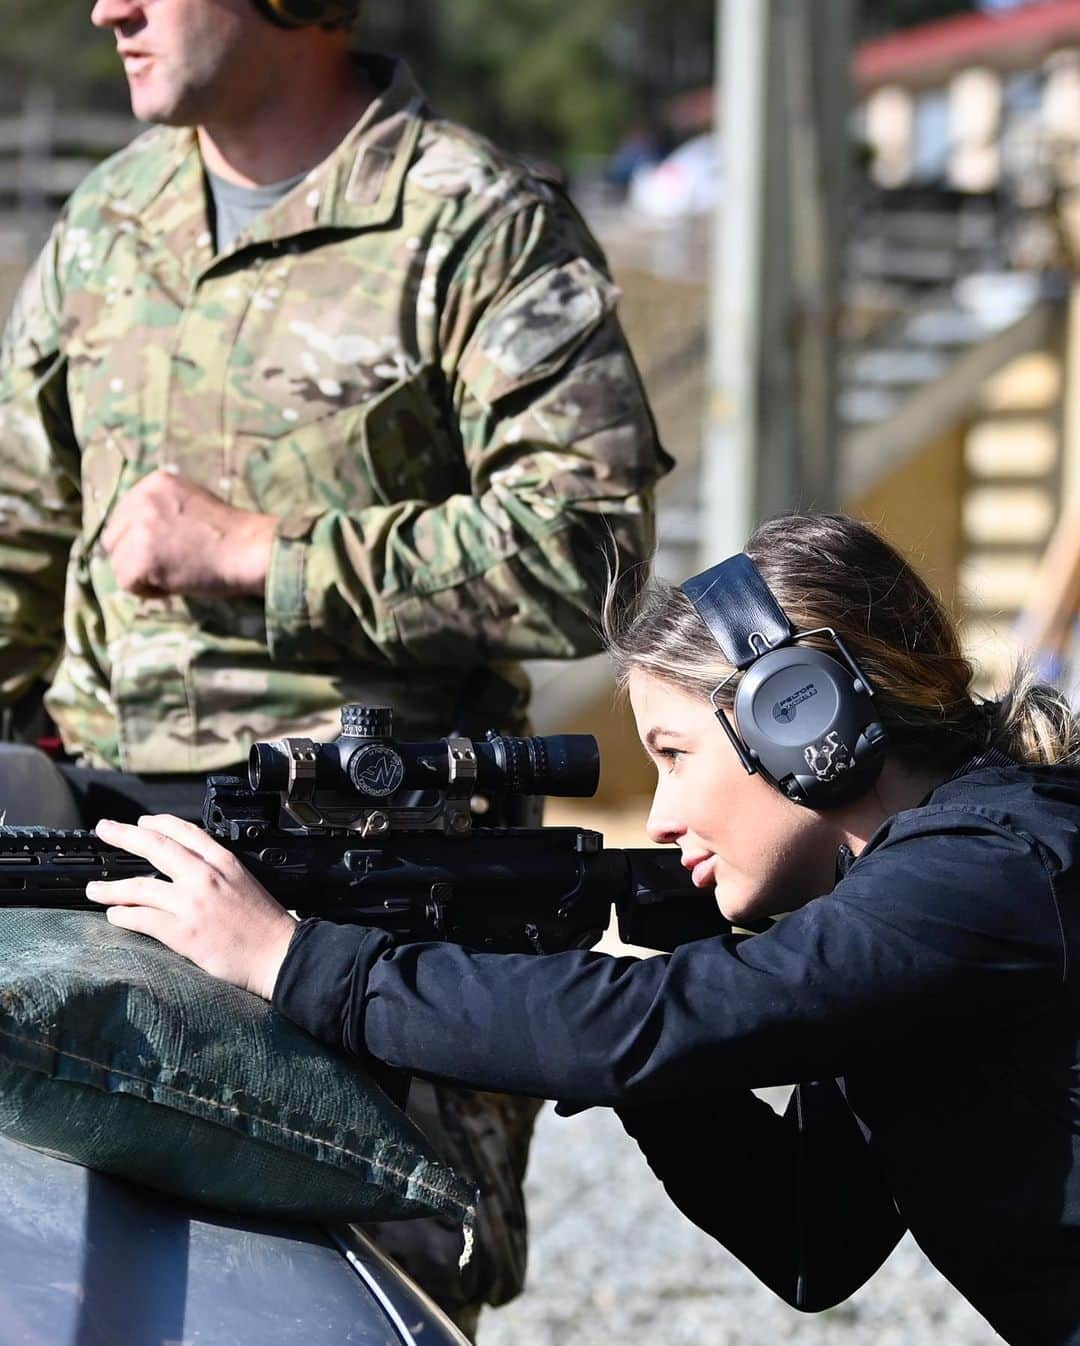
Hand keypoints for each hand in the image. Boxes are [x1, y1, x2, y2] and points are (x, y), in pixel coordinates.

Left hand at [86, 814, 297, 999]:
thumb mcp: (245, 881)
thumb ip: (217, 870)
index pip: (185, 831)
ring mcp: (193, 904)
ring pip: (140, 887)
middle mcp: (206, 876)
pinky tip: (114, 916)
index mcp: (224, 861)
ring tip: (94, 889)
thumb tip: (187, 868)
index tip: (141, 822)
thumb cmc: (265, 923)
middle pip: (156, 848)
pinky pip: (143, 919)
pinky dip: (123, 916)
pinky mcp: (185, 933)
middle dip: (124, 835)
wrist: (279, 953)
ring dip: (112, 888)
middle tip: (104, 829)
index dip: (158, 824)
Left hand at [101, 469, 276, 597]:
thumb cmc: (230, 533)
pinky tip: (173, 584)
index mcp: (155, 482)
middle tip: (166, 566)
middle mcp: (142, 499)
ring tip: (173, 575)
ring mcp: (139, 528)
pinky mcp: (141, 557)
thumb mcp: (191, 503)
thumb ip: (162, 509)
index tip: (165, 550)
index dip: (138, 539)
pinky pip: (127, 583)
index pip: (123, 515)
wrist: (250, 550)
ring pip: (117, 563)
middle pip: (113, 538)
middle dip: (133, 556)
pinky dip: (148, 591)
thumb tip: (134, 534)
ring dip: (142, 575)